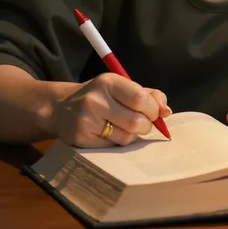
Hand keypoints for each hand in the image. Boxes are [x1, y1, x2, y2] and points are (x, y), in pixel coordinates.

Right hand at [50, 73, 171, 146]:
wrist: (61, 108)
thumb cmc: (100, 96)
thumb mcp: (121, 87)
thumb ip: (148, 95)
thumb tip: (166, 112)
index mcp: (109, 81)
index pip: (141, 98)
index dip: (153, 110)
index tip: (154, 113)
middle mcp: (96, 99)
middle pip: (136, 121)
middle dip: (146, 126)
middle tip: (143, 124)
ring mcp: (87, 120)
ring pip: (126, 137)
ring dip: (133, 136)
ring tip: (126, 128)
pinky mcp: (82, 139)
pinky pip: (113, 147)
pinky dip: (119, 143)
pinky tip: (111, 134)